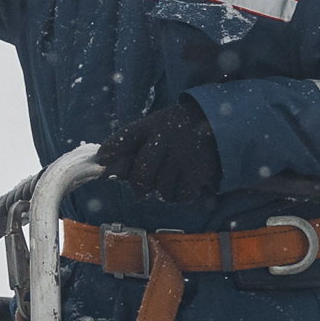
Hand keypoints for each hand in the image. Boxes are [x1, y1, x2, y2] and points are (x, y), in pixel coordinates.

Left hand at [94, 99, 221, 201]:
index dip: (112, 149)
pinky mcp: (199, 172)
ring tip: (170, 177)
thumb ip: (130, 144)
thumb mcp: (154, 127)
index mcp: (153, 126)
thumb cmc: (176, 131)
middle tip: (143, 186)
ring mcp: (184, 156)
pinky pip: (180, 195)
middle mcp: (167, 139)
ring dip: (162, 189)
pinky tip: (183, 182)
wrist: (217, 124)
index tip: (102, 160)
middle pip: (142, 175)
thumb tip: (107, 166)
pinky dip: (179, 194)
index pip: (127, 137)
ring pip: (161, 189)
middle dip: (140, 185)